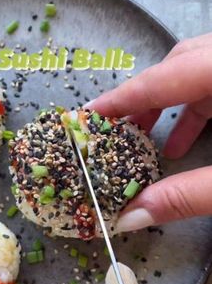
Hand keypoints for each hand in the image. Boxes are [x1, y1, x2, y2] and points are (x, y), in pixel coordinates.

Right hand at [86, 34, 211, 231]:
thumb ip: (187, 196)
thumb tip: (132, 218)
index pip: (162, 79)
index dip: (121, 98)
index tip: (87, 115)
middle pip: (177, 65)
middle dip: (142, 97)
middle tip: (114, 129)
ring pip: (196, 74)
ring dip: (167, 106)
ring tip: (142, 141)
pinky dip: (194, 112)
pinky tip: (180, 145)